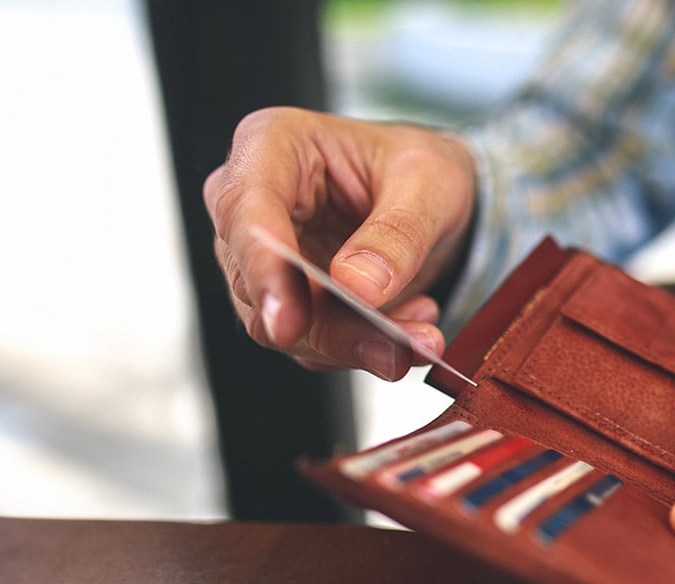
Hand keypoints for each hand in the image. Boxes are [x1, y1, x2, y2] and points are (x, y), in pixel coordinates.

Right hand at [202, 107, 476, 380]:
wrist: (429, 201)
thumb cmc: (418, 169)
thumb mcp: (430, 182)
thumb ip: (397, 233)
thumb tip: (354, 286)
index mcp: (270, 145)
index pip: (244, 210)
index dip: (262, 268)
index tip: (289, 322)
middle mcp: (249, 205)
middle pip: (257, 282)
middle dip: (326, 325)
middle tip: (394, 347)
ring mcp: (259, 260)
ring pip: (280, 326)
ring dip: (352, 343)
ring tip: (419, 335)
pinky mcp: (283, 303)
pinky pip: (309, 344)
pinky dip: (360, 347)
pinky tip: (407, 326)